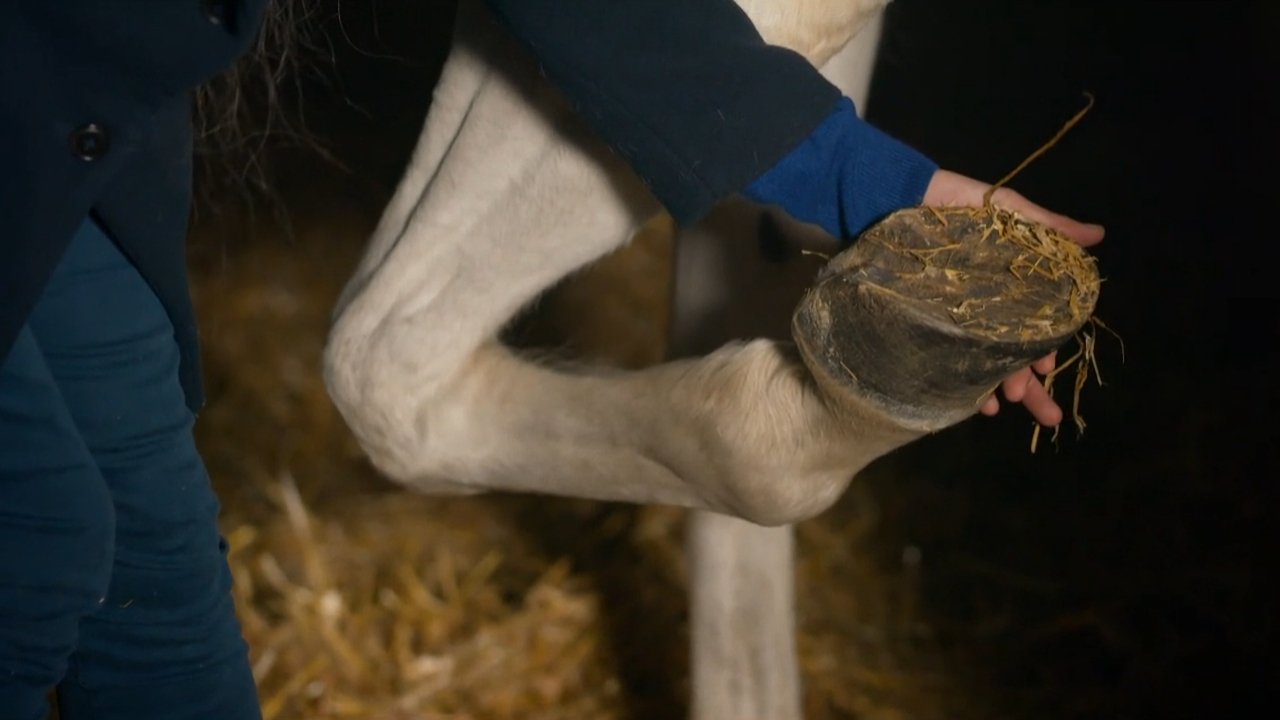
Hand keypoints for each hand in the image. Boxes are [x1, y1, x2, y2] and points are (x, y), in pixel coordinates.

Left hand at [922, 169, 1104, 426]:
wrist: (900, 198)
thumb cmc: (961, 205)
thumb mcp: (1009, 211)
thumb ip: (1050, 228)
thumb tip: (1099, 235)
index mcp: (1011, 286)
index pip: (1036, 326)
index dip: (1044, 349)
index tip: (1047, 367)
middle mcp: (987, 307)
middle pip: (1015, 352)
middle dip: (1032, 386)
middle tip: (1048, 418)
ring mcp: (956, 317)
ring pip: (984, 361)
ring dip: (1001, 387)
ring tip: (1006, 407)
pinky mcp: (927, 321)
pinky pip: (948, 359)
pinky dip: (963, 383)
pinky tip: (973, 402)